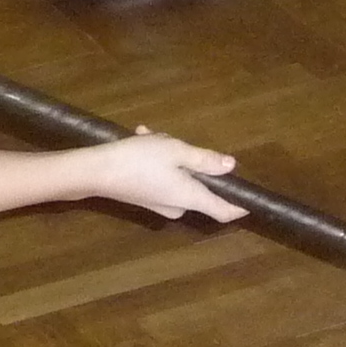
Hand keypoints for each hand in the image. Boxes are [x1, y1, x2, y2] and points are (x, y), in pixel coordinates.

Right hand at [94, 131, 242, 221]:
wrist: (95, 171)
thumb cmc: (139, 159)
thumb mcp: (175, 151)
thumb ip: (204, 159)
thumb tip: (230, 166)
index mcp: (190, 197)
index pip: (224, 211)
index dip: (239, 207)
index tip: (250, 198)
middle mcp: (178, 206)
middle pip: (199, 187)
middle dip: (193, 162)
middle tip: (176, 141)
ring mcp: (160, 204)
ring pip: (177, 176)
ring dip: (170, 155)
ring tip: (151, 135)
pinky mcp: (145, 197)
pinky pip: (160, 178)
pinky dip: (155, 160)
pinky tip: (141, 138)